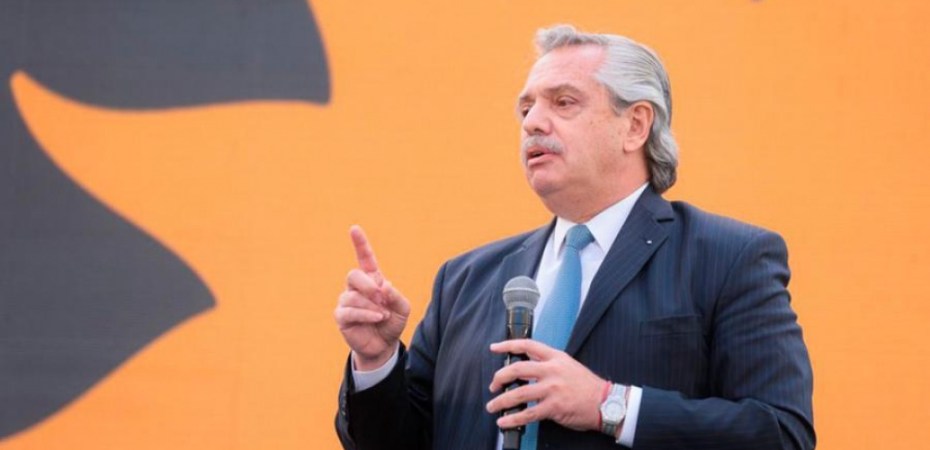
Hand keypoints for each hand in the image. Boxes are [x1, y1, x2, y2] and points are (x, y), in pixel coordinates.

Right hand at [334, 225, 409, 370]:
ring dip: (371, 305)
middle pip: (353, 274)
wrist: (384, 346)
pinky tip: (376, 318)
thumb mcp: (403, 308)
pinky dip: (365, 314)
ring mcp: (347, 301)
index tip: (354, 228)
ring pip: (352, 296)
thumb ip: (395, 295)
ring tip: (383, 315)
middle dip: (367, 284)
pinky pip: (349, 311)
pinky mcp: (342, 317)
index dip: (360, 243)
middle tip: (381, 296)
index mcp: (372, 279)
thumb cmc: (392, 322)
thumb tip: (382, 286)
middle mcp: (356, 288)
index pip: (364, 258)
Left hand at [486, 339, 604, 431]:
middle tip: (493, 386)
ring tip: (492, 406)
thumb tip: (526, 368)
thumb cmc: (586, 386)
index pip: (527, 345)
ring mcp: (552, 389)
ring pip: (519, 393)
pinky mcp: (554, 407)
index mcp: (555, 357)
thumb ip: (548, 364)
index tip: (494, 348)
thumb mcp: (568, 365)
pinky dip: (513, 419)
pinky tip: (504, 422)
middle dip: (499, 377)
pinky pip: (528, 413)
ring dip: (501, 401)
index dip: (507, 345)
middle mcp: (552, 370)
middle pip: (517, 369)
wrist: (605, 402)